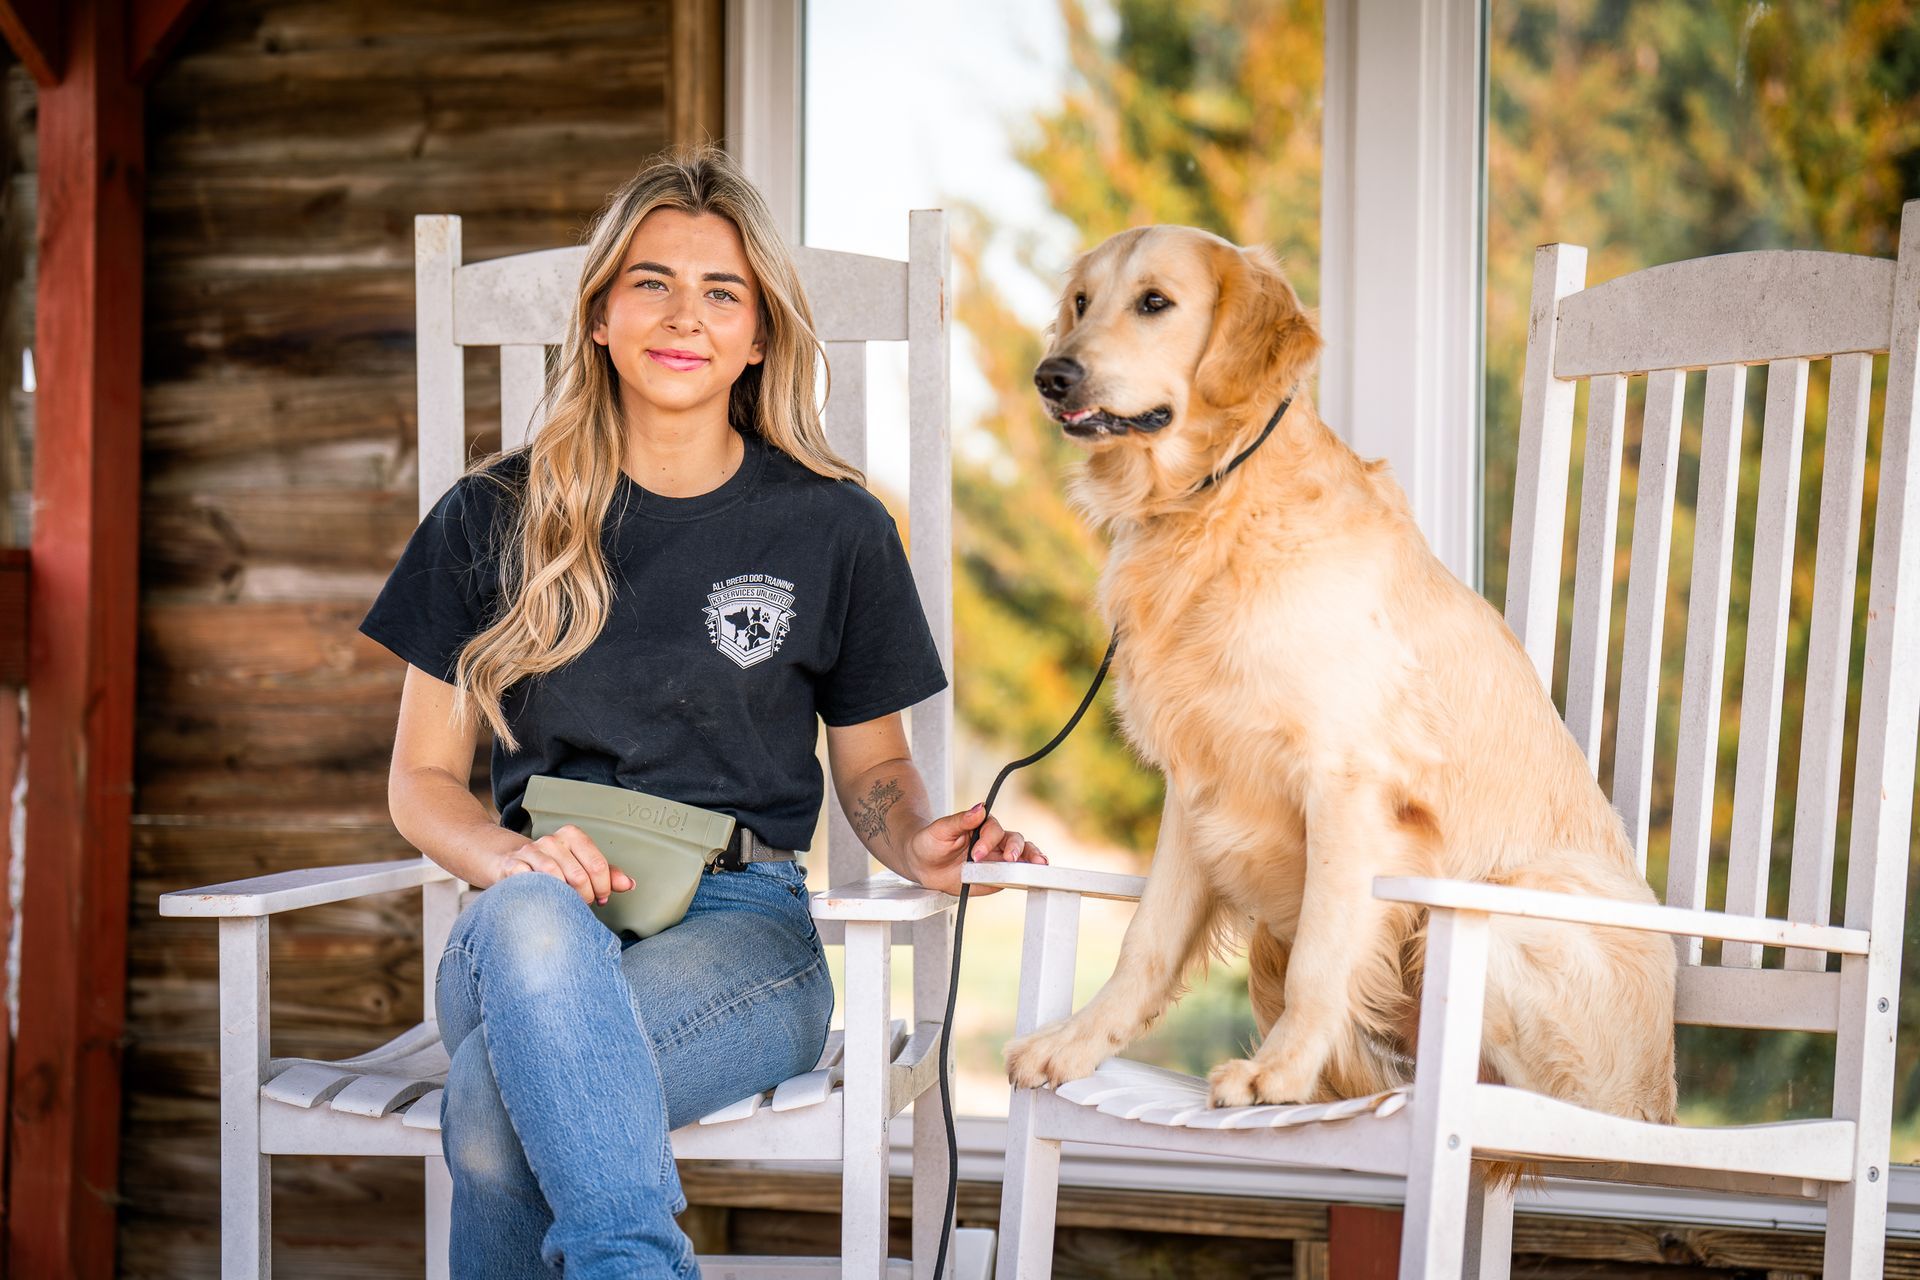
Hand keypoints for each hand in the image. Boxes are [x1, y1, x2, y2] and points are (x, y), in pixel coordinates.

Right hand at [489, 824, 634, 904]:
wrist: (509, 860)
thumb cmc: (551, 865)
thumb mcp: (580, 865)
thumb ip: (605, 874)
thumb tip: (629, 884)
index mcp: (573, 836)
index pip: (597, 866)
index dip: (603, 888)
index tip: (601, 898)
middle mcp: (552, 841)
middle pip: (579, 876)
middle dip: (585, 897)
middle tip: (582, 905)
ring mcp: (530, 851)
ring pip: (555, 878)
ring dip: (563, 898)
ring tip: (565, 904)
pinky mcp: (512, 865)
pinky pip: (529, 882)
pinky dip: (539, 895)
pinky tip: (543, 900)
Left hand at [906, 802, 1046, 895]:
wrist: (924, 865)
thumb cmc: (931, 842)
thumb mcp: (940, 829)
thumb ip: (961, 820)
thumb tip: (979, 808)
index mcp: (981, 826)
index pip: (994, 830)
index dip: (988, 841)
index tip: (976, 855)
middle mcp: (994, 841)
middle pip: (1015, 840)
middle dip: (1017, 849)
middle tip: (1010, 859)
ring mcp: (997, 859)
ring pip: (1022, 856)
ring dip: (1031, 859)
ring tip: (1038, 865)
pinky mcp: (997, 876)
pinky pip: (1014, 876)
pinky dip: (1026, 876)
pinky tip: (1033, 878)